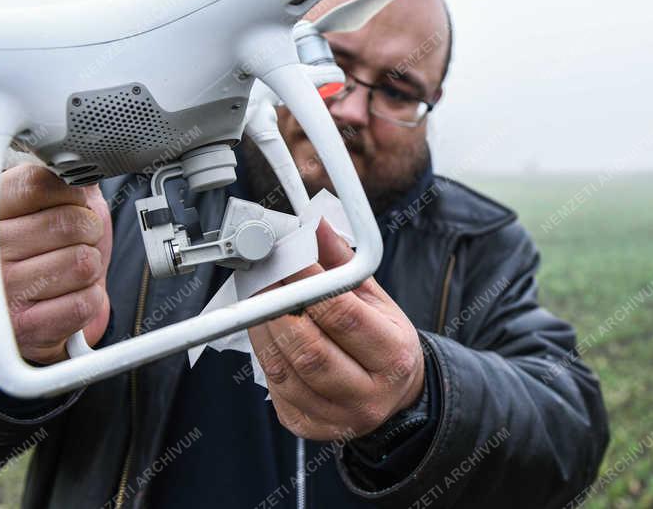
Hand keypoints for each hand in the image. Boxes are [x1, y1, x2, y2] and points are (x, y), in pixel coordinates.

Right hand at [0, 165, 111, 364]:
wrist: (32, 312)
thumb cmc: (48, 252)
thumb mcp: (58, 205)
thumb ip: (69, 178)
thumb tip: (91, 155)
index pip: (40, 182)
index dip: (73, 194)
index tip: (71, 205)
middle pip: (70, 223)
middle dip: (89, 233)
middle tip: (76, 243)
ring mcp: (3, 289)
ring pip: (82, 262)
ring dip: (89, 267)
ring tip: (69, 271)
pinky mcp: (24, 326)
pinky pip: (85, 301)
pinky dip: (90, 299)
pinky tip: (69, 296)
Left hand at [248, 220, 425, 440]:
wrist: (396, 395)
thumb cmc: (385, 341)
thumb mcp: (377, 300)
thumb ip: (344, 265)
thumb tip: (316, 226)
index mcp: (394, 356)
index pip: (343, 316)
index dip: (307, 284)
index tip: (285, 259)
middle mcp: (369, 394)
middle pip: (310, 351)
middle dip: (277, 309)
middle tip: (262, 278)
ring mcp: (338, 417)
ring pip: (285, 372)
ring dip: (262, 330)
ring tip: (256, 300)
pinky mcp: (309, 427)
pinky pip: (275, 389)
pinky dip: (264, 354)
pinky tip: (264, 330)